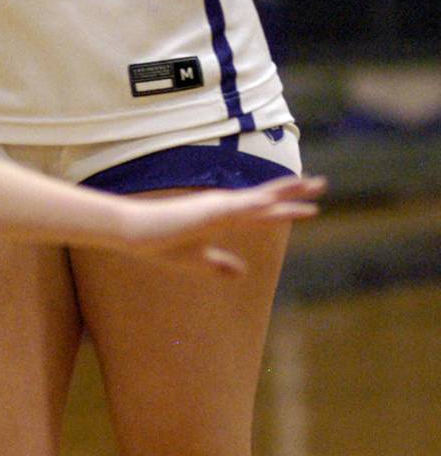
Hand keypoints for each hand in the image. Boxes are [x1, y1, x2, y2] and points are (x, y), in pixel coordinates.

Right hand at [120, 175, 325, 275]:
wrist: (135, 233)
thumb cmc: (161, 244)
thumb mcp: (197, 260)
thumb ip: (219, 264)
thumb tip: (242, 272)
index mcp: (222, 217)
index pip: (260, 208)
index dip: (284, 204)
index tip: (308, 201)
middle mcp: (224, 207)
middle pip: (266, 197)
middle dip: (294, 190)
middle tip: (321, 182)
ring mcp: (218, 207)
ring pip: (261, 199)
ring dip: (287, 193)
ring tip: (312, 185)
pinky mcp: (209, 211)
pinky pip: (243, 208)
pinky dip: (262, 205)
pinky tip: (278, 203)